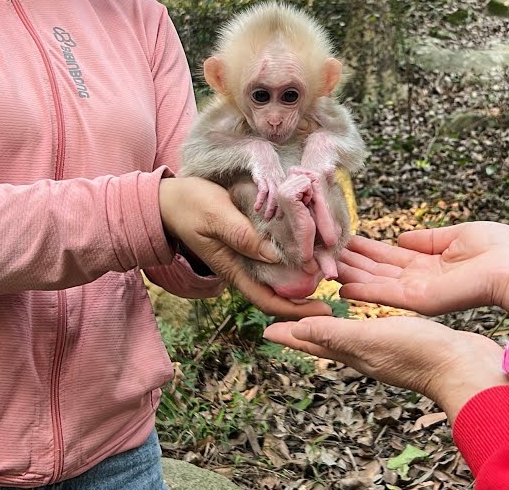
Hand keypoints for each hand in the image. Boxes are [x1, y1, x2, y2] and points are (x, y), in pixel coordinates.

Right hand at [159, 176, 330, 318]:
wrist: (168, 199)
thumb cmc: (189, 206)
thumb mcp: (216, 216)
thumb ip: (242, 235)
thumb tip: (274, 255)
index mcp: (234, 269)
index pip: (268, 300)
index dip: (296, 309)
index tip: (323, 309)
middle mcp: (244, 267)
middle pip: (280, 292)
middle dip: (308, 295)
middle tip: (339, 289)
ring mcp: (248, 255)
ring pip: (280, 273)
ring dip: (305, 274)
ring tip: (332, 268)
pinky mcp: (251, 239)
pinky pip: (276, 253)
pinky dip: (295, 253)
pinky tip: (313, 247)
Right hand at [250, 143, 285, 219]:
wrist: (261, 152)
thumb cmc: (268, 165)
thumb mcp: (276, 175)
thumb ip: (278, 185)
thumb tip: (281, 199)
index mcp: (283, 181)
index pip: (289, 196)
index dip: (288, 206)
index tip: (285, 217)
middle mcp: (278, 181)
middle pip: (282, 198)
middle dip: (280, 210)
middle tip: (277, 221)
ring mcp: (270, 179)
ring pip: (273, 196)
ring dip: (270, 208)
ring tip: (267, 218)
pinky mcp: (261, 177)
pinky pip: (262, 191)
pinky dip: (260, 200)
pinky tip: (257, 208)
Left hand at [263, 315, 508, 421]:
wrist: (468, 368)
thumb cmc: (421, 354)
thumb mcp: (371, 338)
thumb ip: (334, 334)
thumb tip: (294, 331)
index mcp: (353, 353)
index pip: (312, 342)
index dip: (290, 333)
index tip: (266, 326)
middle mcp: (367, 351)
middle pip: (328, 335)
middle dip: (308, 322)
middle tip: (291, 307)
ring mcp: (388, 346)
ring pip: (351, 327)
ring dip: (335, 314)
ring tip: (324, 298)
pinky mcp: (408, 337)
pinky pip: (376, 320)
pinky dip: (364, 310)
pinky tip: (371, 304)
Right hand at [337, 222, 508, 319]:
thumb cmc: (498, 250)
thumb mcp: (458, 235)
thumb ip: (429, 238)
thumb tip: (404, 238)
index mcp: (432, 263)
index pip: (392, 257)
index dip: (369, 250)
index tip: (346, 242)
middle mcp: (421, 280)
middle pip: (379, 271)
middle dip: (353, 262)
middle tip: (325, 254)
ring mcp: (419, 292)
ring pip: (376, 283)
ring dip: (351, 276)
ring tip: (325, 267)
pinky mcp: (419, 301)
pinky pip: (385, 295)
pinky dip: (363, 291)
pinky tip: (342, 287)